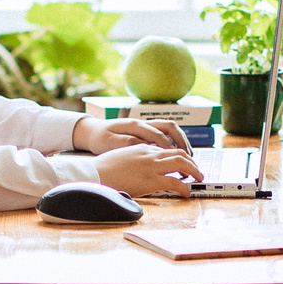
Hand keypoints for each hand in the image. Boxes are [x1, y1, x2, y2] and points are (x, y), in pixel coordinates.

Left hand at [76, 115, 191, 153]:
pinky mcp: (145, 131)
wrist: (92, 131)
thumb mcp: (109, 142)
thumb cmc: (100, 138)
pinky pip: (165, 134)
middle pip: (169, 127)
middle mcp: (143, 123)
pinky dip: (174, 142)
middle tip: (190, 158)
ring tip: (189, 156)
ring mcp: (145, 125)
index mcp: (135, 125)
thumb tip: (146, 146)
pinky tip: (176, 155)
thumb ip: (128, 143)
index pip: (158, 134)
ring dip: (181, 141)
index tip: (178, 161)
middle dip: (182, 141)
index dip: (169, 147)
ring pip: (170, 129)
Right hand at [95, 143, 200, 196]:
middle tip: (197, 171)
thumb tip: (140, 168)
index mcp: (142, 147)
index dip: (178, 157)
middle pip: (179, 153)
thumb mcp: (121, 157)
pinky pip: (174, 183)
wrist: (94, 174)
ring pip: (181, 164)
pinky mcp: (150, 180)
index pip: (166, 149)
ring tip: (197, 179)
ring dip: (193, 171)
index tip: (183, 165)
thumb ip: (134, 159)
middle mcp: (149, 154)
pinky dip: (184, 188)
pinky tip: (186, 193)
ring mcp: (151, 166)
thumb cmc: (102, 169)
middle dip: (191, 162)